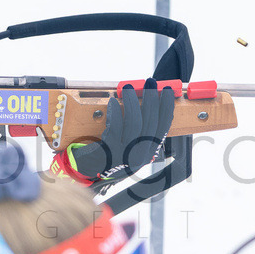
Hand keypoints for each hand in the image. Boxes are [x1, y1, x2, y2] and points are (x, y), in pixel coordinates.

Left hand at [51, 79, 174, 187]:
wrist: (88, 170)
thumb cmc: (109, 154)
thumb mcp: (130, 146)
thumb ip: (140, 130)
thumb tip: (147, 101)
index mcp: (148, 152)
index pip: (163, 127)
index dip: (166, 108)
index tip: (166, 91)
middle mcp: (139, 155)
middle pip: (150, 123)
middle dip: (151, 99)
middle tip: (149, 83)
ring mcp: (125, 155)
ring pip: (134, 123)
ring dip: (132, 101)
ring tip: (128, 87)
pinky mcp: (109, 152)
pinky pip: (116, 127)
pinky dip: (116, 112)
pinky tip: (114, 101)